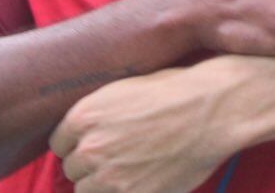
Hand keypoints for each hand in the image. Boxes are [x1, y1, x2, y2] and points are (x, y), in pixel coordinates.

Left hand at [53, 68, 234, 192]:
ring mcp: (110, 177)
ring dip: (104, 183)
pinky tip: (144, 178)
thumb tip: (85, 136)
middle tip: (121, 155)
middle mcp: (91, 147)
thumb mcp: (127, 90)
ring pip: (87, 190)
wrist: (215, 110)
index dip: (79, 143)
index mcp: (85, 116)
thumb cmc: (178, 92)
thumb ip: (97, 116)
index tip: (97, 143)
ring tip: (132, 169)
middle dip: (92, 164)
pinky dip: (126, 191)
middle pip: (73, 168)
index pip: (59, 143)